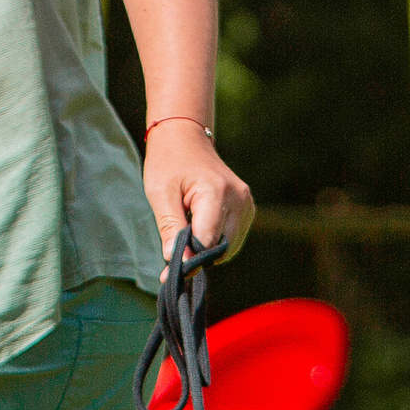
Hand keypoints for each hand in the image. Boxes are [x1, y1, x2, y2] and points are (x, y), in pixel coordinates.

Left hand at [142, 121, 253, 269]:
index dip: (189, 259)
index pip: (207, 242)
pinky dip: (214, 241)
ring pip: (228, 248)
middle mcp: (240, 200)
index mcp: (217, 192)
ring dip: (206, 248)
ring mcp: (248, 205)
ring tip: (188, 226)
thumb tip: (180, 262)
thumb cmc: (169, 162)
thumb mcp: (160, 194)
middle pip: (220, 249)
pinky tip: (200, 224)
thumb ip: (171, 229)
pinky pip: (232, 240)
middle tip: (174, 244)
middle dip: (197, 254)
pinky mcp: (248, 210)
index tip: (169, 272)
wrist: (186, 137)